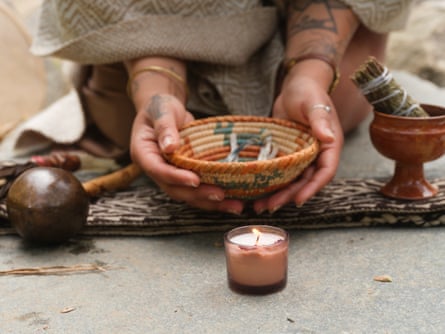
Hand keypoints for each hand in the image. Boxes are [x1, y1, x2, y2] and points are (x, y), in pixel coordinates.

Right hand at [130, 94, 245, 212]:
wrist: (166, 109)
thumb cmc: (160, 107)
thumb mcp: (162, 110)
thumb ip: (165, 127)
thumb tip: (170, 146)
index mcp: (144, 154)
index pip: (158, 170)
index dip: (176, 177)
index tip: (195, 180)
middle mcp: (156, 169)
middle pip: (175, 189)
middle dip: (198, 195)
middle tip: (220, 195)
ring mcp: (171, 174)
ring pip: (188, 194)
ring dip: (210, 201)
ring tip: (234, 205)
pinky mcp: (185, 175)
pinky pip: (198, 189)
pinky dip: (213, 196)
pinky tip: (233, 200)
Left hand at [253, 71, 343, 213]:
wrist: (295, 85)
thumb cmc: (307, 91)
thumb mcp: (313, 104)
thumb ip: (320, 120)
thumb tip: (329, 139)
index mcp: (329, 145)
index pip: (325, 172)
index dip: (312, 188)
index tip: (298, 200)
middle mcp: (317, 154)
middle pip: (305, 182)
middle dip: (289, 196)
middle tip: (270, 206)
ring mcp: (302, 155)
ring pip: (292, 180)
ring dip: (278, 193)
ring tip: (259, 206)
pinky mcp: (288, 153)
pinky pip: (280, 171)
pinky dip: (271, 181)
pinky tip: (255, 190)